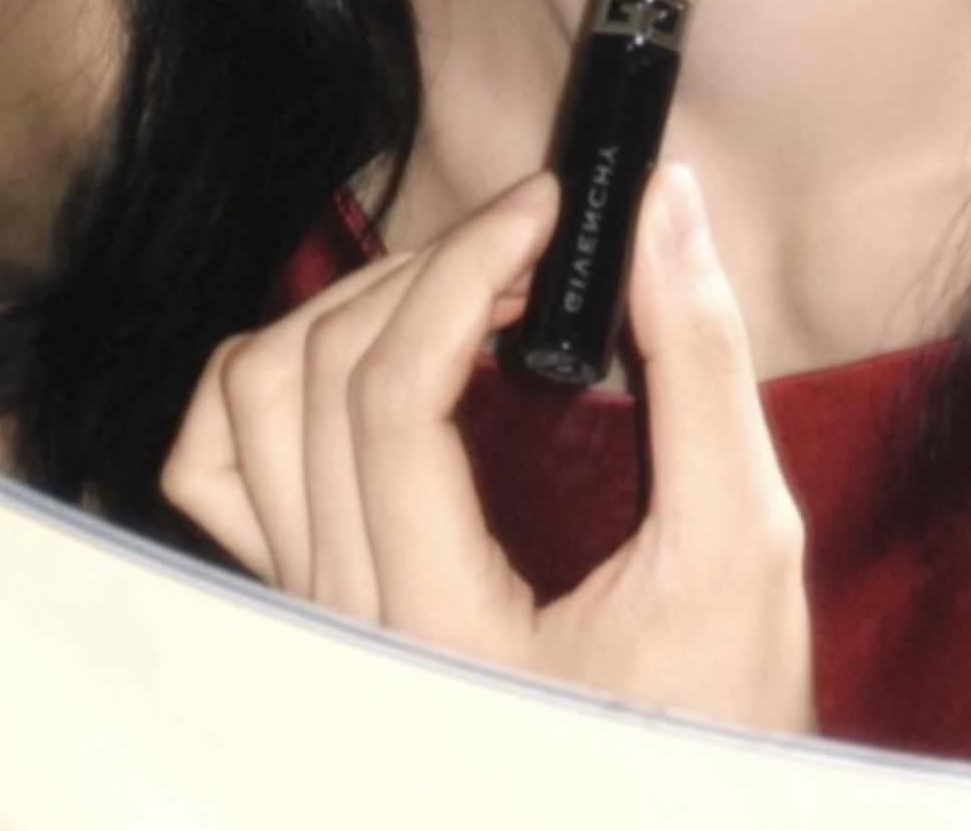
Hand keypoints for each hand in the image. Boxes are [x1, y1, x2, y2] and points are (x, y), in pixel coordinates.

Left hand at [161, 165, 814, 734]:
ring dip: (348, 311)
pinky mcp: (313, 609)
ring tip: (464, 289)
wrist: (691, 822)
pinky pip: (224, 473)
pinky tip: (381, 350)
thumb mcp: (746, 543)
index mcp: (438, 633)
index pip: (393, 396)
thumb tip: (665, 202)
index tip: (551, 207)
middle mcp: (345, 636)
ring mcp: (314, 624)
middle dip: (427, 269)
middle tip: (532, 241)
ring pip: (244, 411)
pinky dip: (278, 382)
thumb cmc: (722, 726)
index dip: (467, 266)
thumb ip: (700, 361)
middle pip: (312, 381)